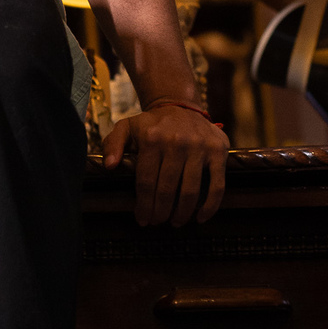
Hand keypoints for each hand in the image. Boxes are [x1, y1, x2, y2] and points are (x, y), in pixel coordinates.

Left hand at [102, 105, 227, 226]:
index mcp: (152, 138)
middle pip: (167, 189)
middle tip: (158, 222)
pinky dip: (210, 206)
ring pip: (191, 191)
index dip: (144, 205)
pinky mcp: (218, 151)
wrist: (181, 106)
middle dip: (161, 212)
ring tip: (175, 222)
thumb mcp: (126, 127)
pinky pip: (217, 185)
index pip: (146, 181)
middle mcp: (176, 142)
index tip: (143, 220)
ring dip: (182, 213)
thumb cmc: (151, 124)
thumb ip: (113, 145)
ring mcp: (199, 147)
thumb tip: (109, 166)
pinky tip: (200, 218)